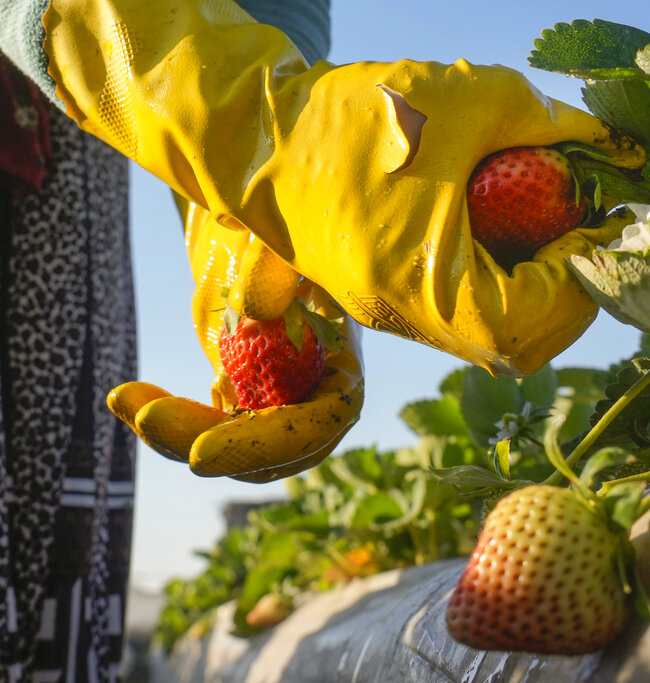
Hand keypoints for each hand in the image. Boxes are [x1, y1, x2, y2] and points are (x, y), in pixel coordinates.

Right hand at [45, 0, 644, 375]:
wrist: (256, 130)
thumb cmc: (357, 114)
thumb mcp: (473, 100)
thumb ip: (554, 127)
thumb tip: (619, 150)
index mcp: (425, 287)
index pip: (533, 322)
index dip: (581, 277)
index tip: (603, 223)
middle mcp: (408, 319)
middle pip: (519, 347)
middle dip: (567, 295)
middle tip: (588, 235)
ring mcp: (392, 316)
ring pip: (491, 337)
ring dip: (536, 294)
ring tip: (553, 230)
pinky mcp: (384, 298)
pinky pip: (460, 314)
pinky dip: (500, 286)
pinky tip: (507, 231)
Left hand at [107, 202, 363, 482]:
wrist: (249, 224)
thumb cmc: (275, 218)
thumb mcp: (276, 233)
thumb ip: (274, 263)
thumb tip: (253, 309)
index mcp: (347, 354)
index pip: (324, 420)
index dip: (268, 445)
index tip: (199, 454)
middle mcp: (321, 388)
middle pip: (277, 449)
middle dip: (210, 445)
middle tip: (147, 418)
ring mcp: (282, 398)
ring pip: (237, 447)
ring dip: (177, 435)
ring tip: (125, 398)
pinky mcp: (246, 398)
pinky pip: (210, 428)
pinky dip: (168, 421)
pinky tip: (133, 395)